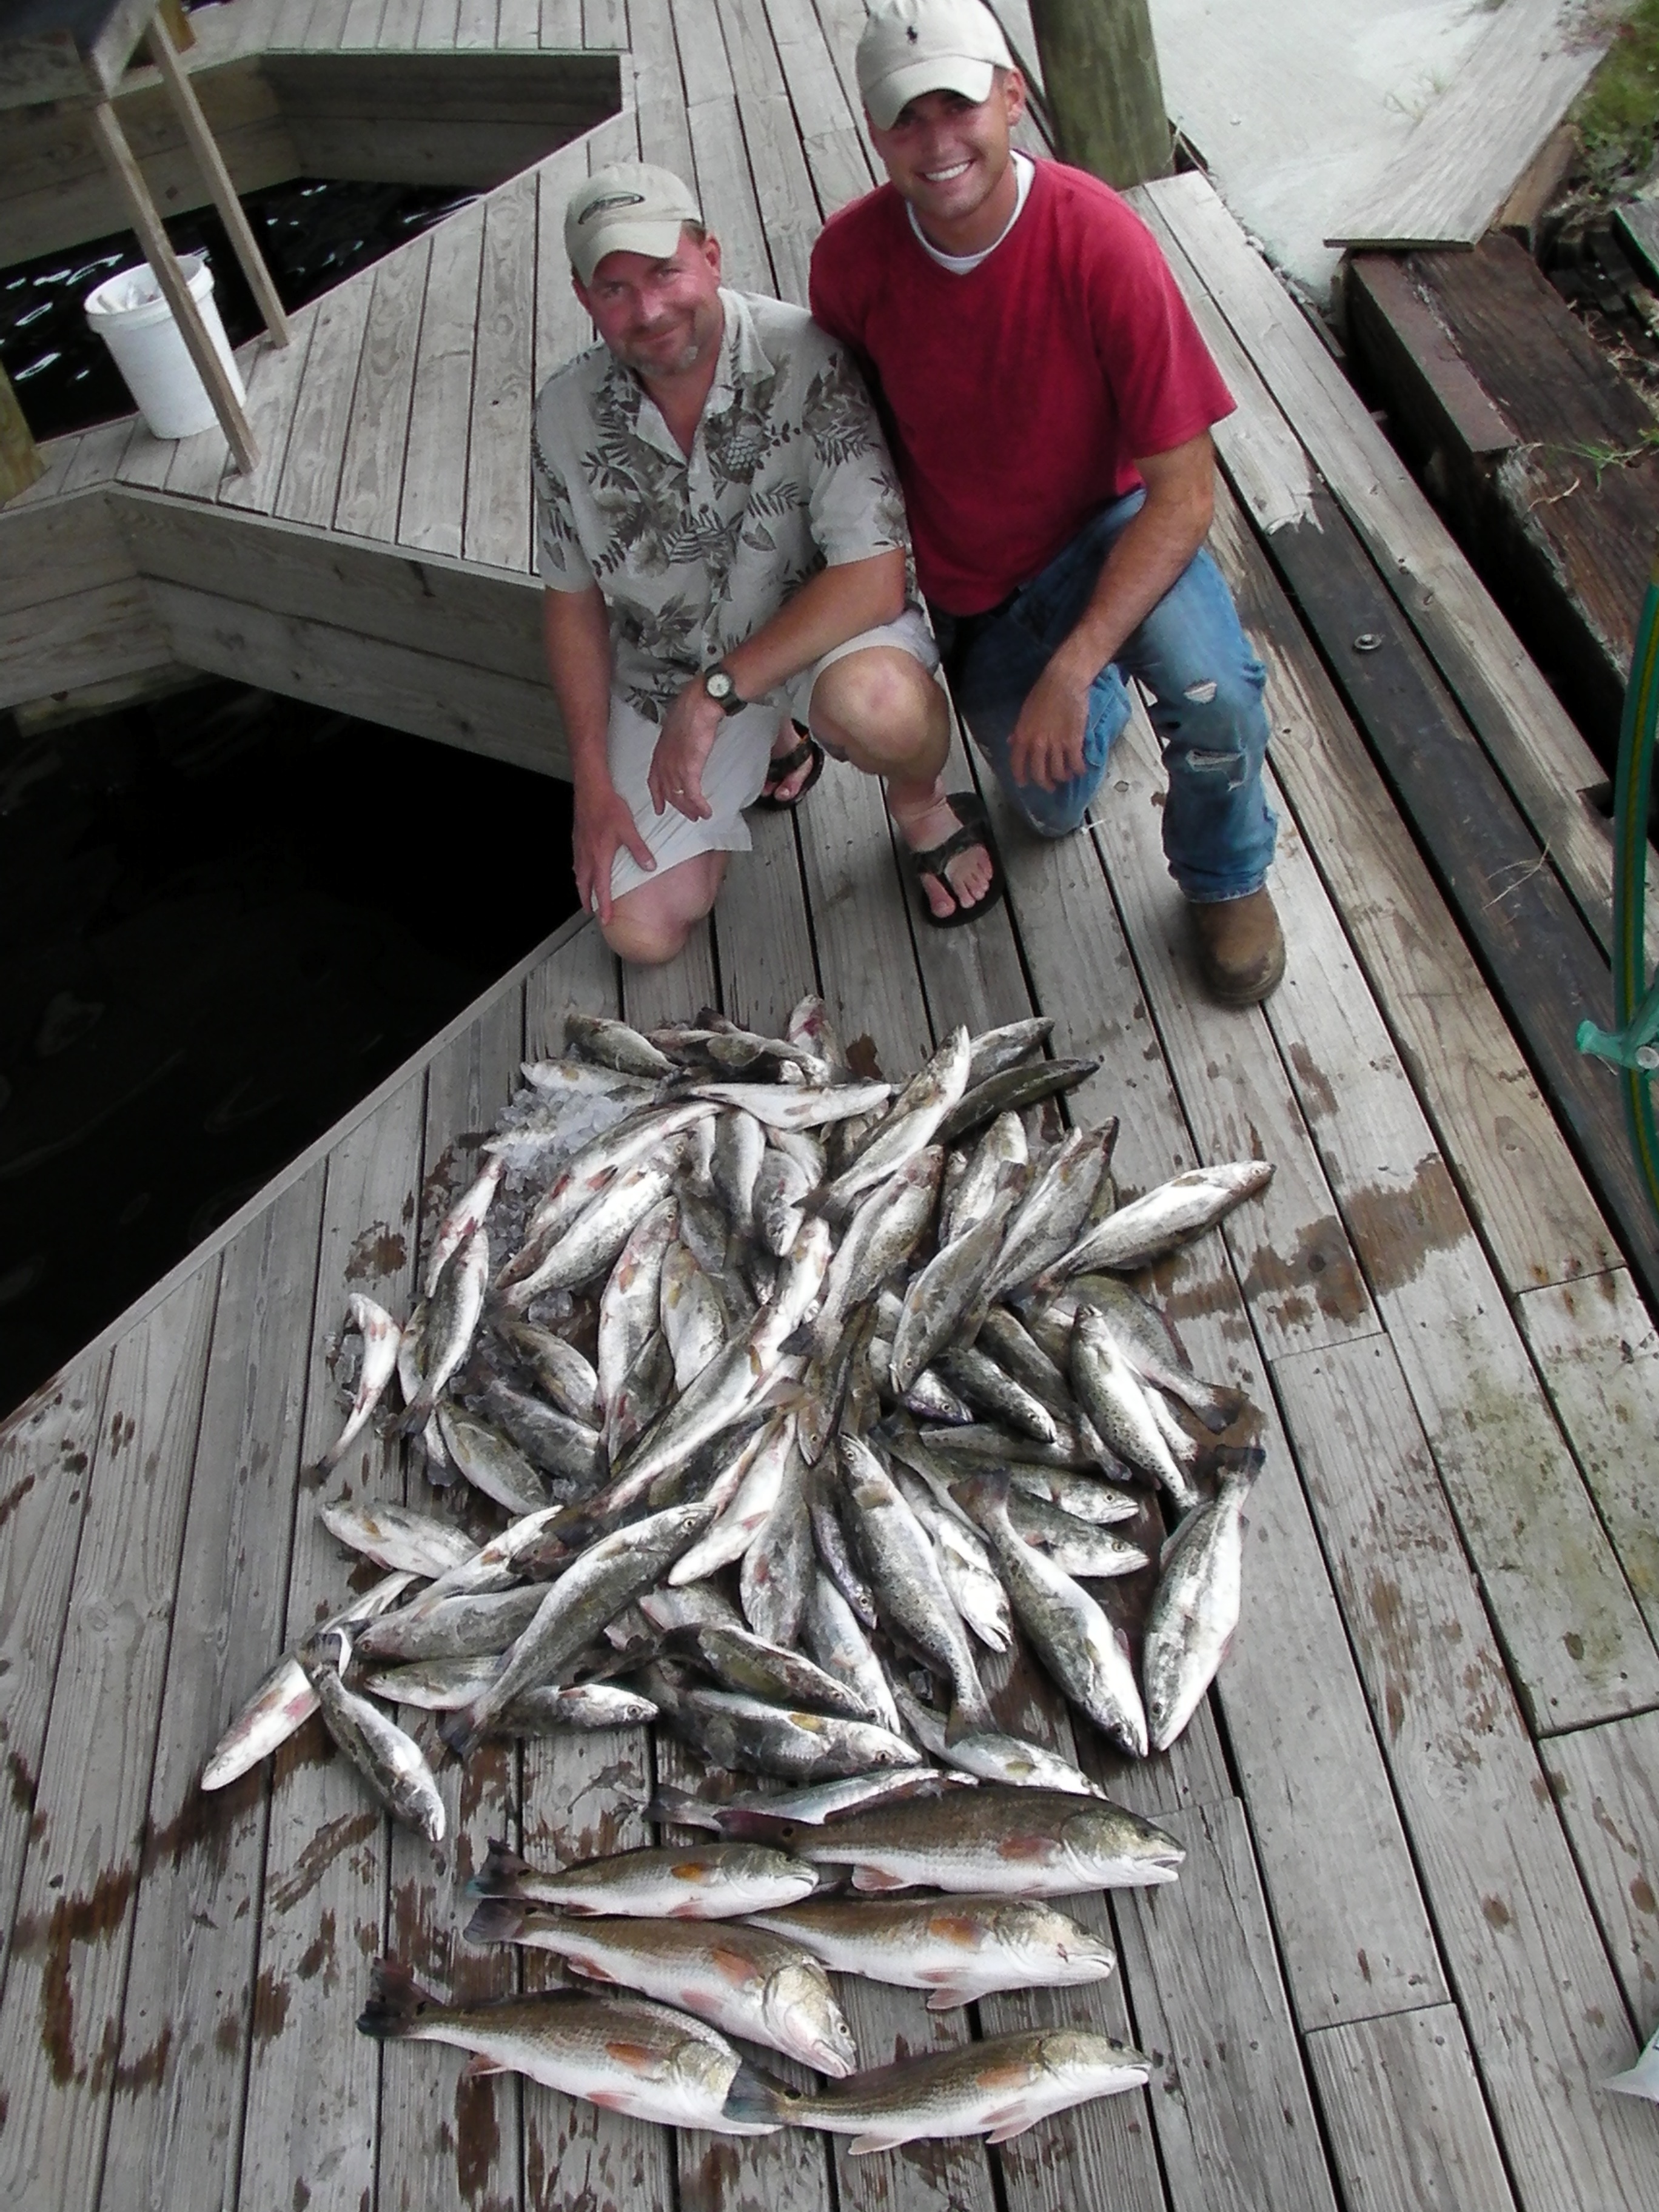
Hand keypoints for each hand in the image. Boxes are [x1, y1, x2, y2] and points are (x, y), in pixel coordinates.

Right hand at [574, 780, 655, 924]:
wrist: (590, 789)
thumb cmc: (608, 807)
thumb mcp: (628, 829)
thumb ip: (639, 850)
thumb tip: (650, 866)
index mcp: (599, 856)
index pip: (601, 888)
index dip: (603, 906)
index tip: (605, 920)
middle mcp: (586, 855)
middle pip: (584, 885)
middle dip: (587, 901)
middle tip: (590, 913)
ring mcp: (579, 847)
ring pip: (578, 874)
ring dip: (581, 887)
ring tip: (585, 895)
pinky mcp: (577, 838)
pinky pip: (576, 861)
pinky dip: (579, 871)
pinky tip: (582, 869)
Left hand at [647, 678, 725, 821]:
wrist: (699, 704)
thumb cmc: (690, 708)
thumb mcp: (677, 725)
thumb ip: (678, 739)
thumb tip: (685, 739)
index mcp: (660, 750)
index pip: (654, 779)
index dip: (657, 795)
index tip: (659, 807)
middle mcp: (664, 761)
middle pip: (667, 792)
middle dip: (678, 807)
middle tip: (688, 815)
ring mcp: (675, 766)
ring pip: (679, 797)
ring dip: (690, 809)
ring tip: (699, 815)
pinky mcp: (689, 769)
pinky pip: (692, 795)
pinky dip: (699, 805)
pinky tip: (706, 811)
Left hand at [1007, 662, 1092, 792]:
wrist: (1063, 682)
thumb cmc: (1043, 693)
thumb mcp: (1025, 712)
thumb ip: (1020, 730)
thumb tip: (1012, 742)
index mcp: (1022, 736)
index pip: (1018, 764)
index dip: (1021, 777)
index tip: (1024, 784)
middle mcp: (1037, 745)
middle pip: (1039, 774)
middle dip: (1045, 784)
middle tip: (1050, 786)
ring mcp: (1056, 745)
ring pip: (1058, 772)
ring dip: (1063, 777)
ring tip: (1067, 776)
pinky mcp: (1073, 742)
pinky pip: (1075, 764)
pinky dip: (1078, 770)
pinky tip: (1080, 769)